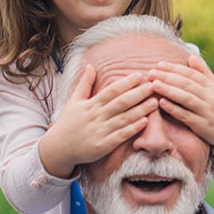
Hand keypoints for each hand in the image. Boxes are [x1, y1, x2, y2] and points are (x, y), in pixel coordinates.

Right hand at [39, 64, 157, 177]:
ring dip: (140, 110)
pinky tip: (146, 122)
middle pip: (121, 103)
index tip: (139, 75)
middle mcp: (96, 116)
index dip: (126, 82)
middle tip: (154, 86)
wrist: (59, 148)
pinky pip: (121, 136)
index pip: (111, 90)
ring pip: (124, 118)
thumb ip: (84, 84)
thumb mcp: (74, 101)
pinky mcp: (103, 146)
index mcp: (91, 104)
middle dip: (138, 94)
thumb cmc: (68, 123)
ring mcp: (100, 131)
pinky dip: (133, 129)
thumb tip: (90, 65)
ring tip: (155, 102)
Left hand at [149, 56, 213, 148]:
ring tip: (154, 85)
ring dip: (169, 90)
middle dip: (168, 77)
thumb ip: (203, 73)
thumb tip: (191, 57)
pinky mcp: (202, 126)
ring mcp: (207, 112)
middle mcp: (210, 97)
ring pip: (186, 98)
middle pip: (187, 84)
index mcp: (212, 86)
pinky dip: (173, 109)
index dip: (175, 68)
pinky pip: (186, 116)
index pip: (191, 74)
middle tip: (151, 73)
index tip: (159, 64)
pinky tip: (161, 103)